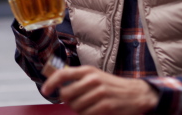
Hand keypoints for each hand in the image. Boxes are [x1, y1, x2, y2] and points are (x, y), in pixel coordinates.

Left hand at [42, 66, 157, 114]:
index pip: (62, 74)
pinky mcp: (106, 106)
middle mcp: (92, 80)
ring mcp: (100, 93)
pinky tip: (95, 110)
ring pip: (75, 106)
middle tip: (75, 101)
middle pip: (66, 94)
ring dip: (78, 109)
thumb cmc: (111, 85)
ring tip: (88, 105)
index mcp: (87, 70)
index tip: (44, 91)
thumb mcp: (94, 75)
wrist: (136, 94)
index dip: (50, 83)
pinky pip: (86, 114)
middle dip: (67, 101)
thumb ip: (77, 78)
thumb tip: (56, 86)